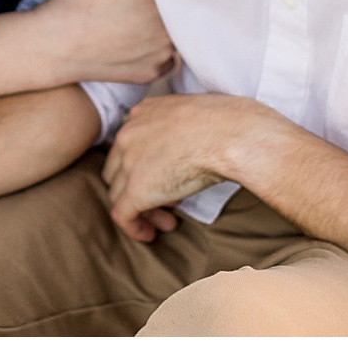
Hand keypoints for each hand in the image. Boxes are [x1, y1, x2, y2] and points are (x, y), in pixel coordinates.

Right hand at [23, 0, 174, 86]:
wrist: (53, 44)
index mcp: (165, 3)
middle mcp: (171, 33)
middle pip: (182, 11)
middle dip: (169, 2)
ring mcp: (162, 57)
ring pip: (176, 35)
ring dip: (166, 25)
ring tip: (137, 16)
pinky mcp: (150, 74)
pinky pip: (166, 58)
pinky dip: (157, 47)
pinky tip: (137, 38)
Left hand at [101, 93, 284, 241]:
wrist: (228, 134)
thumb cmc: (226, 125)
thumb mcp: (195, 116)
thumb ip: (181, 130)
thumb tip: (193, 147)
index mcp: (143, 112)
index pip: (130, 145)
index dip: (145, 165)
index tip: (168, 177)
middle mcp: (128, 133)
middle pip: (119, 169)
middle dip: (138, 187)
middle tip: (168, 202)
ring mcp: (128, 161)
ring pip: (119, 193)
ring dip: (141, 210)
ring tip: (167, 222)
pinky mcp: (135, 189)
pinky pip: (122, 215)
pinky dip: (134, 228)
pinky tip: (150, 235)